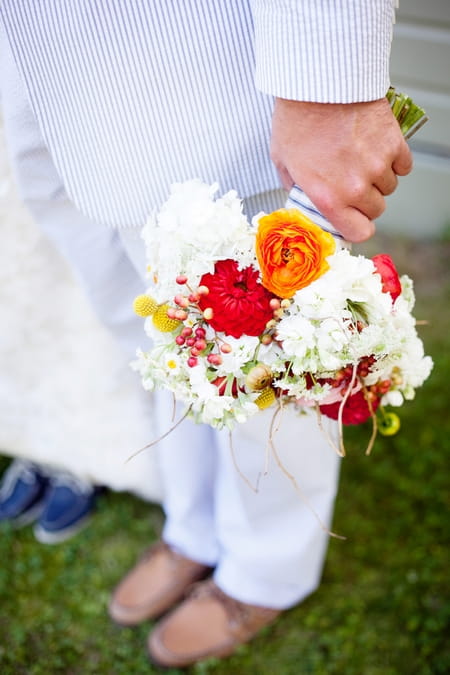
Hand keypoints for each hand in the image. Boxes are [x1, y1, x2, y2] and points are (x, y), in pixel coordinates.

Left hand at [271, 98, 412, 241]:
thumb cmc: (297, 118)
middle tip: (352, 182)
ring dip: (379, 178)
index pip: (359, 233)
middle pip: (376, 210)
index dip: (356, 227)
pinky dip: (394, 160)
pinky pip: (403, 165)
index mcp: (328, 198)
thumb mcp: (283, 161)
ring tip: (361, 159)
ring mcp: (378, 165)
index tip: (352, 219)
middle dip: (365, 200)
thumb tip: (303, 196)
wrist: (318, 83)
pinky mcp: (394, 143)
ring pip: (390, 187)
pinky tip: (377, 149)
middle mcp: (356, 187)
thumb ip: (296, 186)